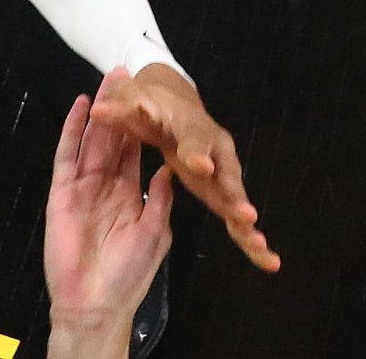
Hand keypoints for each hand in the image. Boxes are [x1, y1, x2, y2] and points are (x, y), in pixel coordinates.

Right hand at [45, 79, 173, 358]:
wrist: (97, 301)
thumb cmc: (129, 274)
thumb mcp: (155, 234)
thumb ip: (159, 199)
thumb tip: (170, 167)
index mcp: (129, 194)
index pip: (134, 151)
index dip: (140, 124)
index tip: (148, 97)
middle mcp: (105, 184)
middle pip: (112, 138)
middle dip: (118, 107)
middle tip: (124, 74)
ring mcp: (82, 186)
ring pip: (91, 139)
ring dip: (98, 110)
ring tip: (105, 80)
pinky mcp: (62, 191)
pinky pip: (67, 155)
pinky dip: (72, 130)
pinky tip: (80, 108)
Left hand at [90, 64, 277, 271]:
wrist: (176, 111)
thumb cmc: (153, 107)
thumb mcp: (136, 103)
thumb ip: (121, 110)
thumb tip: (98, 109)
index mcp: (192, 126)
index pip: (194, 139)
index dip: (195, 152)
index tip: (200, 166)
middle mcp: (216, 150)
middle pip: (225, 175)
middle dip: (235, 196)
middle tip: (246, 215)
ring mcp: (224, 172)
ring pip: (236, 200)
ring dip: (246, 223)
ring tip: (261, 249)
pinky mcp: (224, 191)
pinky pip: (236, 217)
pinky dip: (249, 236)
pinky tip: (267, 261)